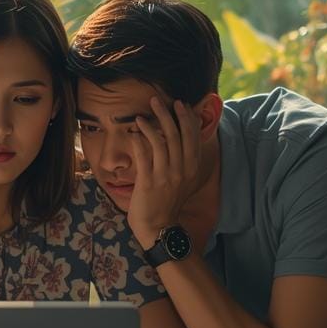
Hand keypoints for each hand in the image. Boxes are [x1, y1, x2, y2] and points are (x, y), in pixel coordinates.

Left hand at [127, 97, 201, 245]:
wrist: (158, 227)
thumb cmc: (168, 201)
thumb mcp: (184, 180)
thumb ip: (185, 159)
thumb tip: (184, 137)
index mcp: (192, 168)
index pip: (192, 136)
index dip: (186, 118)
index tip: (179, 104)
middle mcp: (181, 170)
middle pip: (176, 134)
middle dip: (167, 114)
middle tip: (156, 100)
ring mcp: (165, 176)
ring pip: (160, 141)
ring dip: (151, 124)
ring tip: (142, 114)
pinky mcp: (148, 181)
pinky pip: (144, 154)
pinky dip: (139, 139)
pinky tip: (134, 131)